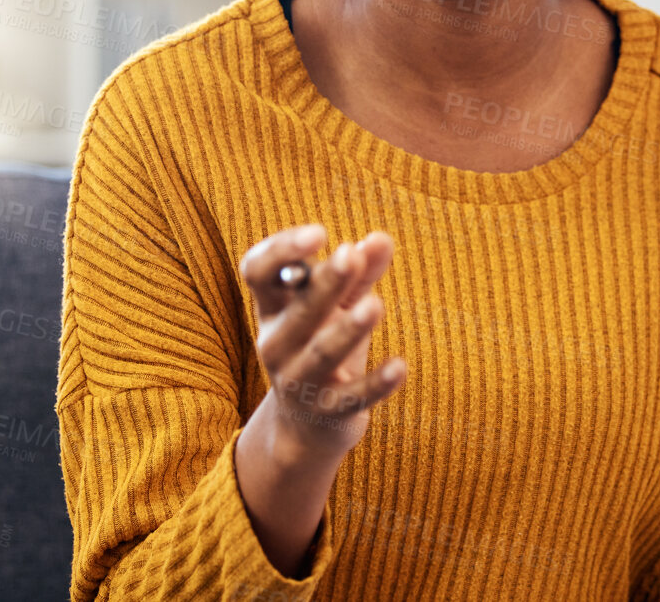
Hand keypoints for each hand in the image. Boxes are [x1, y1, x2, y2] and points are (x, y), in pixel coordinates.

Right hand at [238, 223, 407, 460]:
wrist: (308, 426)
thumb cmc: (322, 344)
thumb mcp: (339, 306)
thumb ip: (361, 273)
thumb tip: (381, 239)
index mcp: (273, 308)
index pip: (259, 273)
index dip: (282, 251)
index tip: (320, 233)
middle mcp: (276, 344)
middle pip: (297, 311)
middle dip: (325, 284)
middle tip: (350, 255)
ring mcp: (297, 381)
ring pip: (321, 353)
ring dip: (348, 330)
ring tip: (375, 305)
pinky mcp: (327, 412)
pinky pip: (351, 397)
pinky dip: (376, 383)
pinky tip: (401, 367)